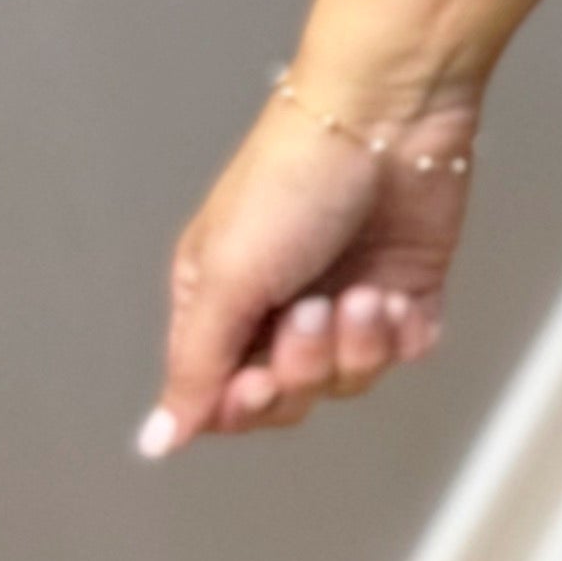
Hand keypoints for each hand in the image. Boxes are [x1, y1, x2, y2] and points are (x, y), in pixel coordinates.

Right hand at [139, 76, 474, 455]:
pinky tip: (397, 293)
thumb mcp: (226, 276)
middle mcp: (279, 309)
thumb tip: (156, 441)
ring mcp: (345, 302)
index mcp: (220, 304)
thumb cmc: (292, 179)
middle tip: (314, 309)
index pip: (220, 398)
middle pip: (288, 398)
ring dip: (358, 344)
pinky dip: (403, 335)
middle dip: (306, 365)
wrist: (387, 118)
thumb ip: (194, 367)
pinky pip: (405, 353)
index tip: (259, 378)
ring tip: (364, 293)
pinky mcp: (405, 291)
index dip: (244, 404)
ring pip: (349, 380)